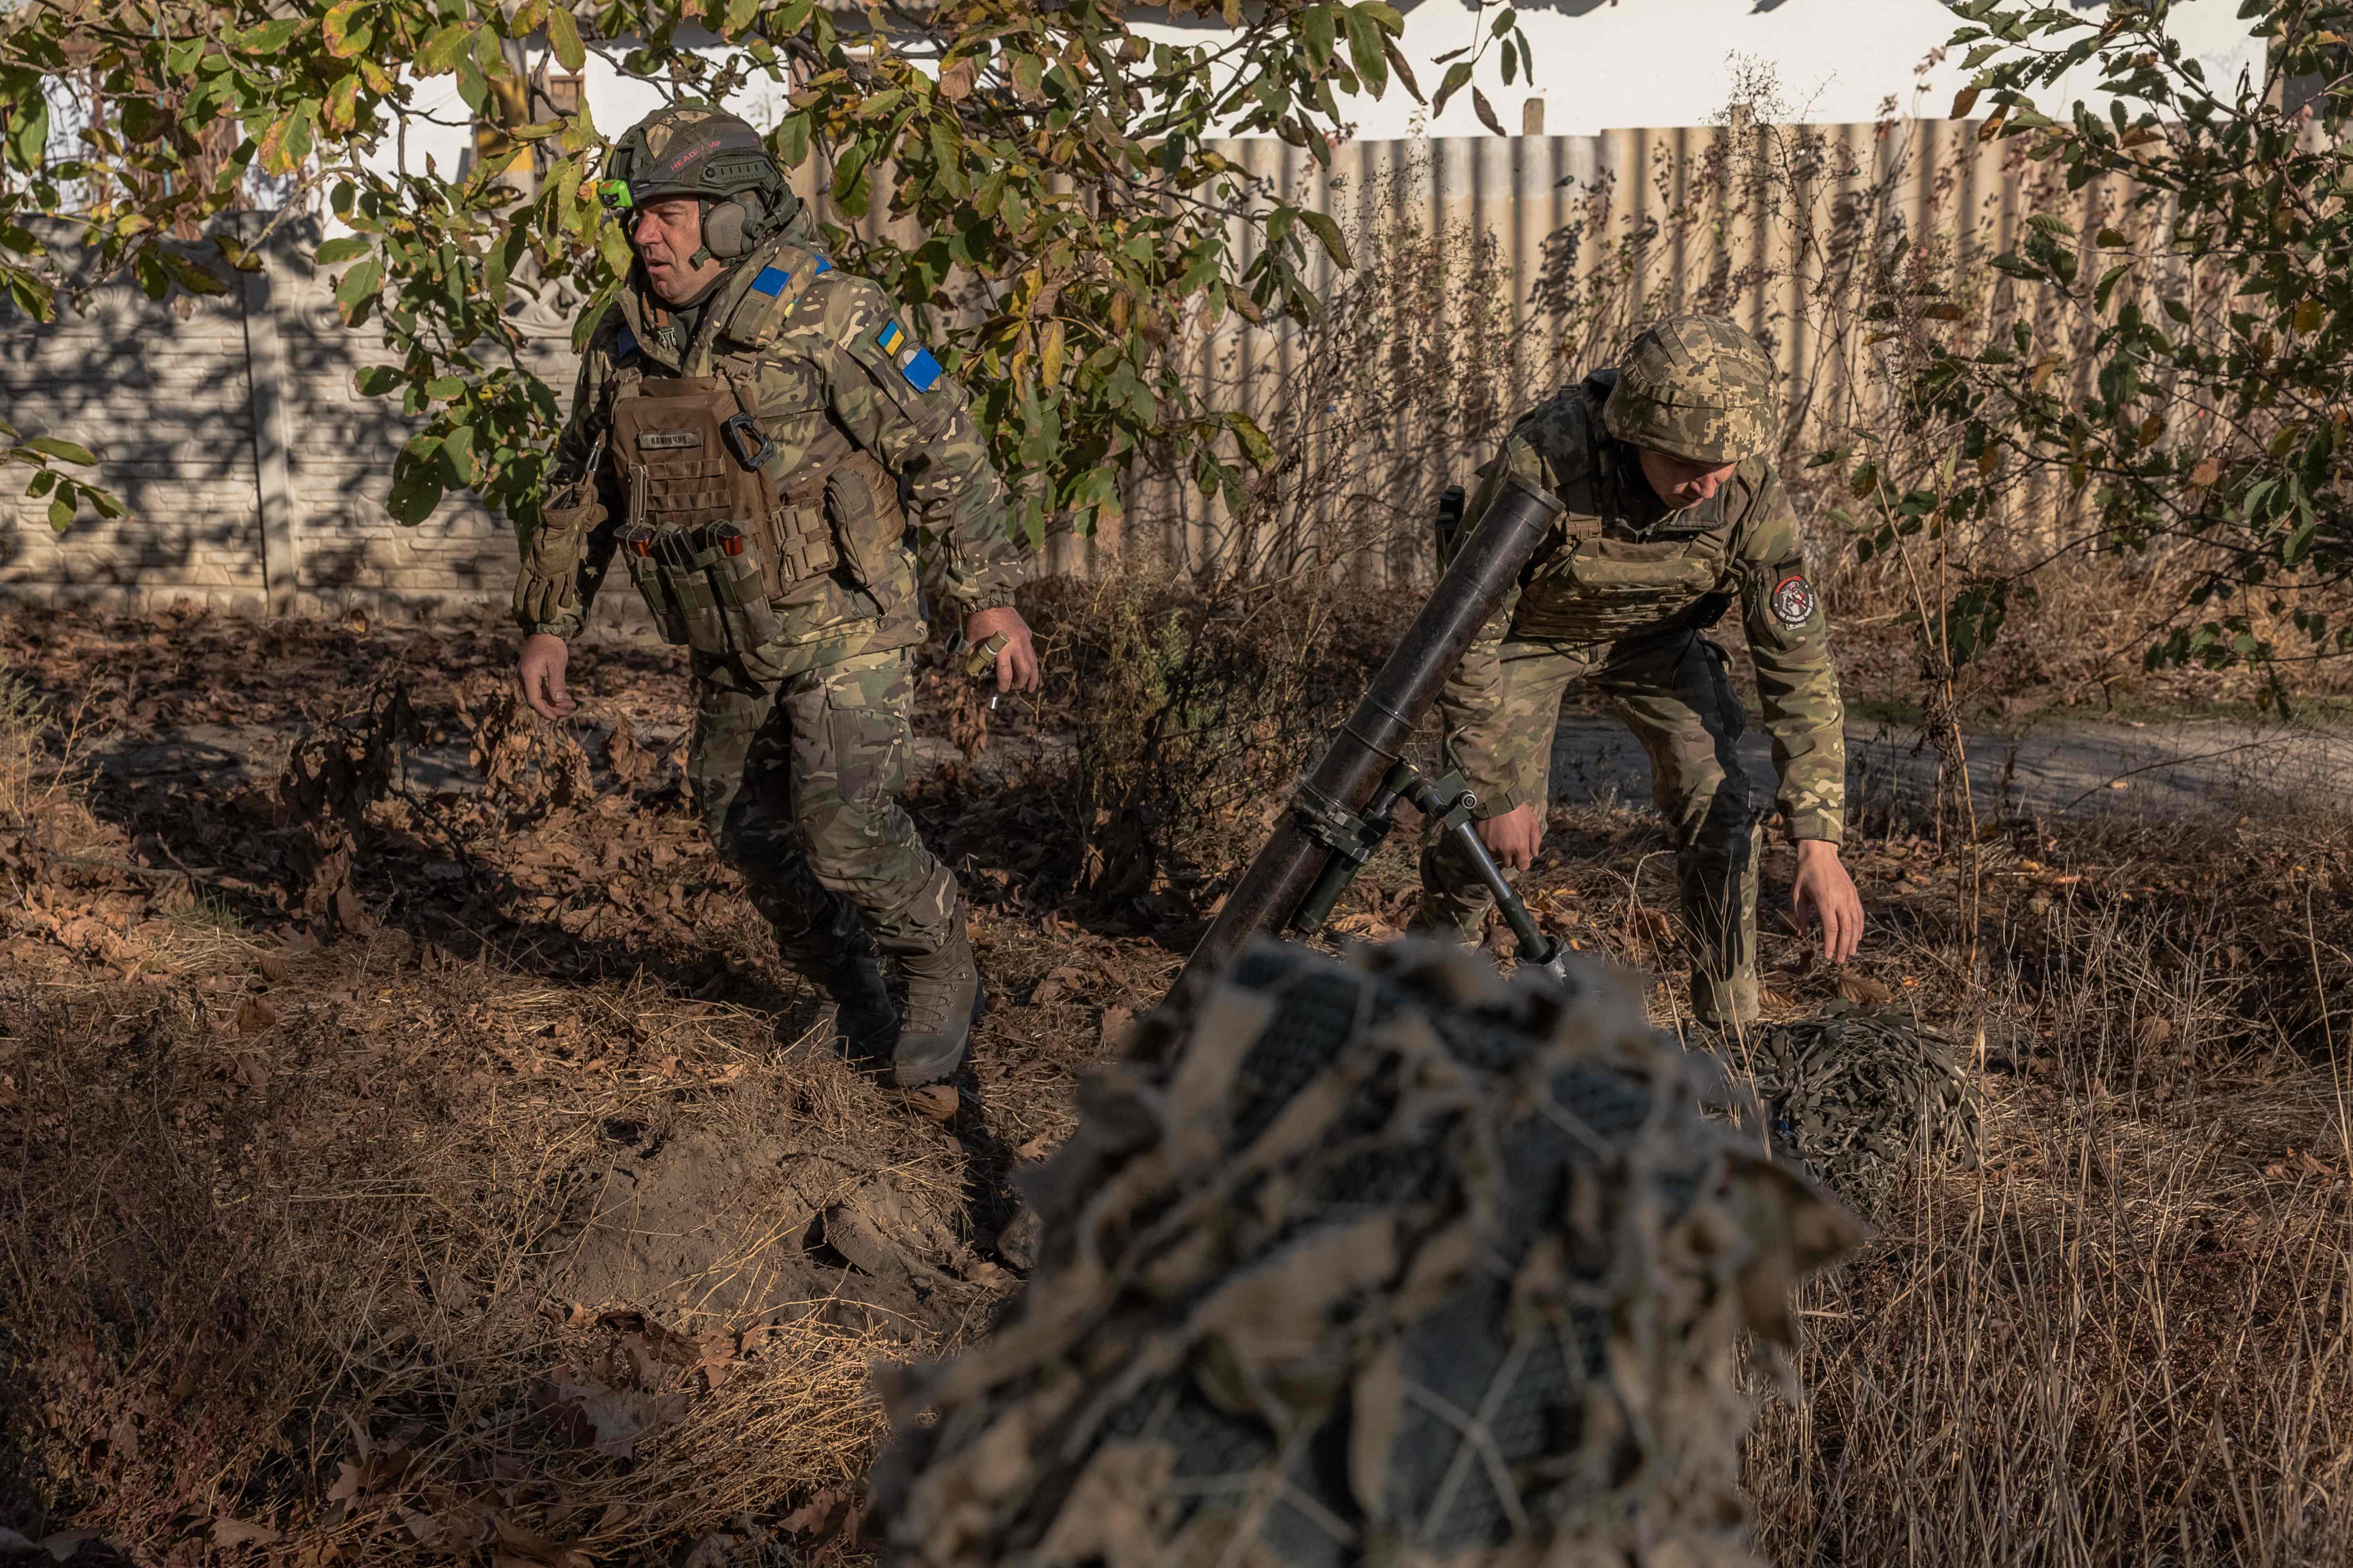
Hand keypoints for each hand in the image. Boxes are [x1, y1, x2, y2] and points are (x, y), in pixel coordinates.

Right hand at [518, 632, 576, 720]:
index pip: (534, 700)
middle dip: (552, 708)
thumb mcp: (557, 664)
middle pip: (535, 701)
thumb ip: (557, 683)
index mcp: (528, 675)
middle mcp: (523, 677)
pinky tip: (565, 697)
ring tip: (571, 704)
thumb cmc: (552, 645)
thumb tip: (559, 701)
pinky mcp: (530, 675)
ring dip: (553, 702)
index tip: (557, 718)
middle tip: (569, 710)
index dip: (545, 711)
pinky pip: (539, 689)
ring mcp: (525, 676)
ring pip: (537, 696)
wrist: (544, 631)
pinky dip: (551, 695)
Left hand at [964, 606, 1040, 692]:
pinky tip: (1028, 666)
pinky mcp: (1026, 633)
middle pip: (1024, 672)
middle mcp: (1015, 645)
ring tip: (1031, 687)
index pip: (1006, 675)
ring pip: (1033, 663)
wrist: (989, 600)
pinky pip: (1030, 651)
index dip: (1004, 686)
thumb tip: (977, 674)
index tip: (1001, 690)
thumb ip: (976, 658)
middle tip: (1015, 688)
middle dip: (1020, 684)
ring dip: (1033, 677)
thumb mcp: (973, 642)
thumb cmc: (979, 621)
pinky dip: (1030, 662)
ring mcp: (1024, 639)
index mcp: (1001, 648)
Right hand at [1475, 802, 1542, 871]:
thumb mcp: (1533, 823)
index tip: (1522, 858)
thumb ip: (1535, 840)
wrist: (1499, 798)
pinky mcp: (1482, 840)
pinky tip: (1494, 835)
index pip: (1522, 867)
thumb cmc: (1519, 810)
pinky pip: (1487, 849)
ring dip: (1500, 852)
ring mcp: (1492, 846)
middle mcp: (1505, 850)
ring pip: (1496, 857)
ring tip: (1502, 840)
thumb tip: (1534, 854)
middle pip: (1508, 864)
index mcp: (1520, 847)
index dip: (1523, 863)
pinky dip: (1491, 845)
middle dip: (1511, 858)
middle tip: (1511, 846)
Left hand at [1790, 838, 1863, 963]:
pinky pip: (1859, 913)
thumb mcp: (1796, 893)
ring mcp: (1849, 896)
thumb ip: (1800, 914)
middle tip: (1840, 960)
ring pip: (1855, 923)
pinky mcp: (1854, 893)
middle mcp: (1840, 899)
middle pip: (1846, 929)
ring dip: (1854, 940)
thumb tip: (1802, 933)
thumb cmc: (1804, 872)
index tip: (1828, 956)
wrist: (1820, 852)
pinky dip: (1860, 927)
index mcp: (1824, 900)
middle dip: (1844, 947)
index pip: (1831, 928)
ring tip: (1851, 953)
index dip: (1831, 944)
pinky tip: (1857, 936)